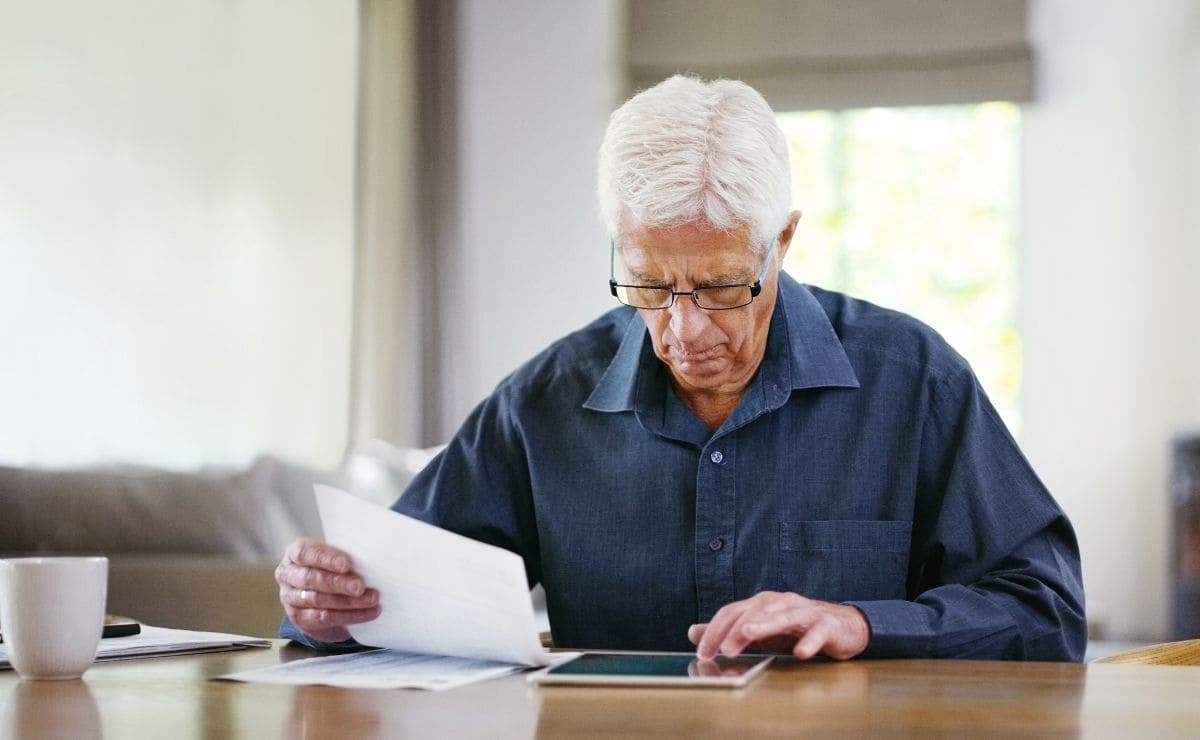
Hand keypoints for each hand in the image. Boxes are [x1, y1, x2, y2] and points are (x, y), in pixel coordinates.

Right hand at [275, 537, 380, 643]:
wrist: (320, 597)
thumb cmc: (331, 568)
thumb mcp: (333, 556)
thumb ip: (345, 555)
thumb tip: (373, 557)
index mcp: (295, 553)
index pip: (305, 553)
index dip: (326, 559)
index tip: (346, 564)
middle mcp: (288, 575)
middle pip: (311, 579)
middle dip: (338, 583)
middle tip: (360, 586)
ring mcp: (290, 598)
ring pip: (318, 600)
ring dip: (348, 602)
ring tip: (371, 599)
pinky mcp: (299, 619)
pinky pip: (324, 618)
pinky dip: (349, 616)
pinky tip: (368, 612)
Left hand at [688, 591, 869, 660]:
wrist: (843, 626)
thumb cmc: (797, 628)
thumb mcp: (760, 630)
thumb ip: (728, 631)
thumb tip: (694, 632)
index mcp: (761, 604)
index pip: (732, 612)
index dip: (715, 630)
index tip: (702, 651)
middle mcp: (780, 602)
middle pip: (754, 612)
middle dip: (736, 630)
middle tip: (723, 650)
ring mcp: (804, 611)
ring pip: (782, 616)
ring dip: (764, 625)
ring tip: (748, 634)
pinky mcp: (826, 625)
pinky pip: (817, 632)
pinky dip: (809, 642)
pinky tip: (800, 653)